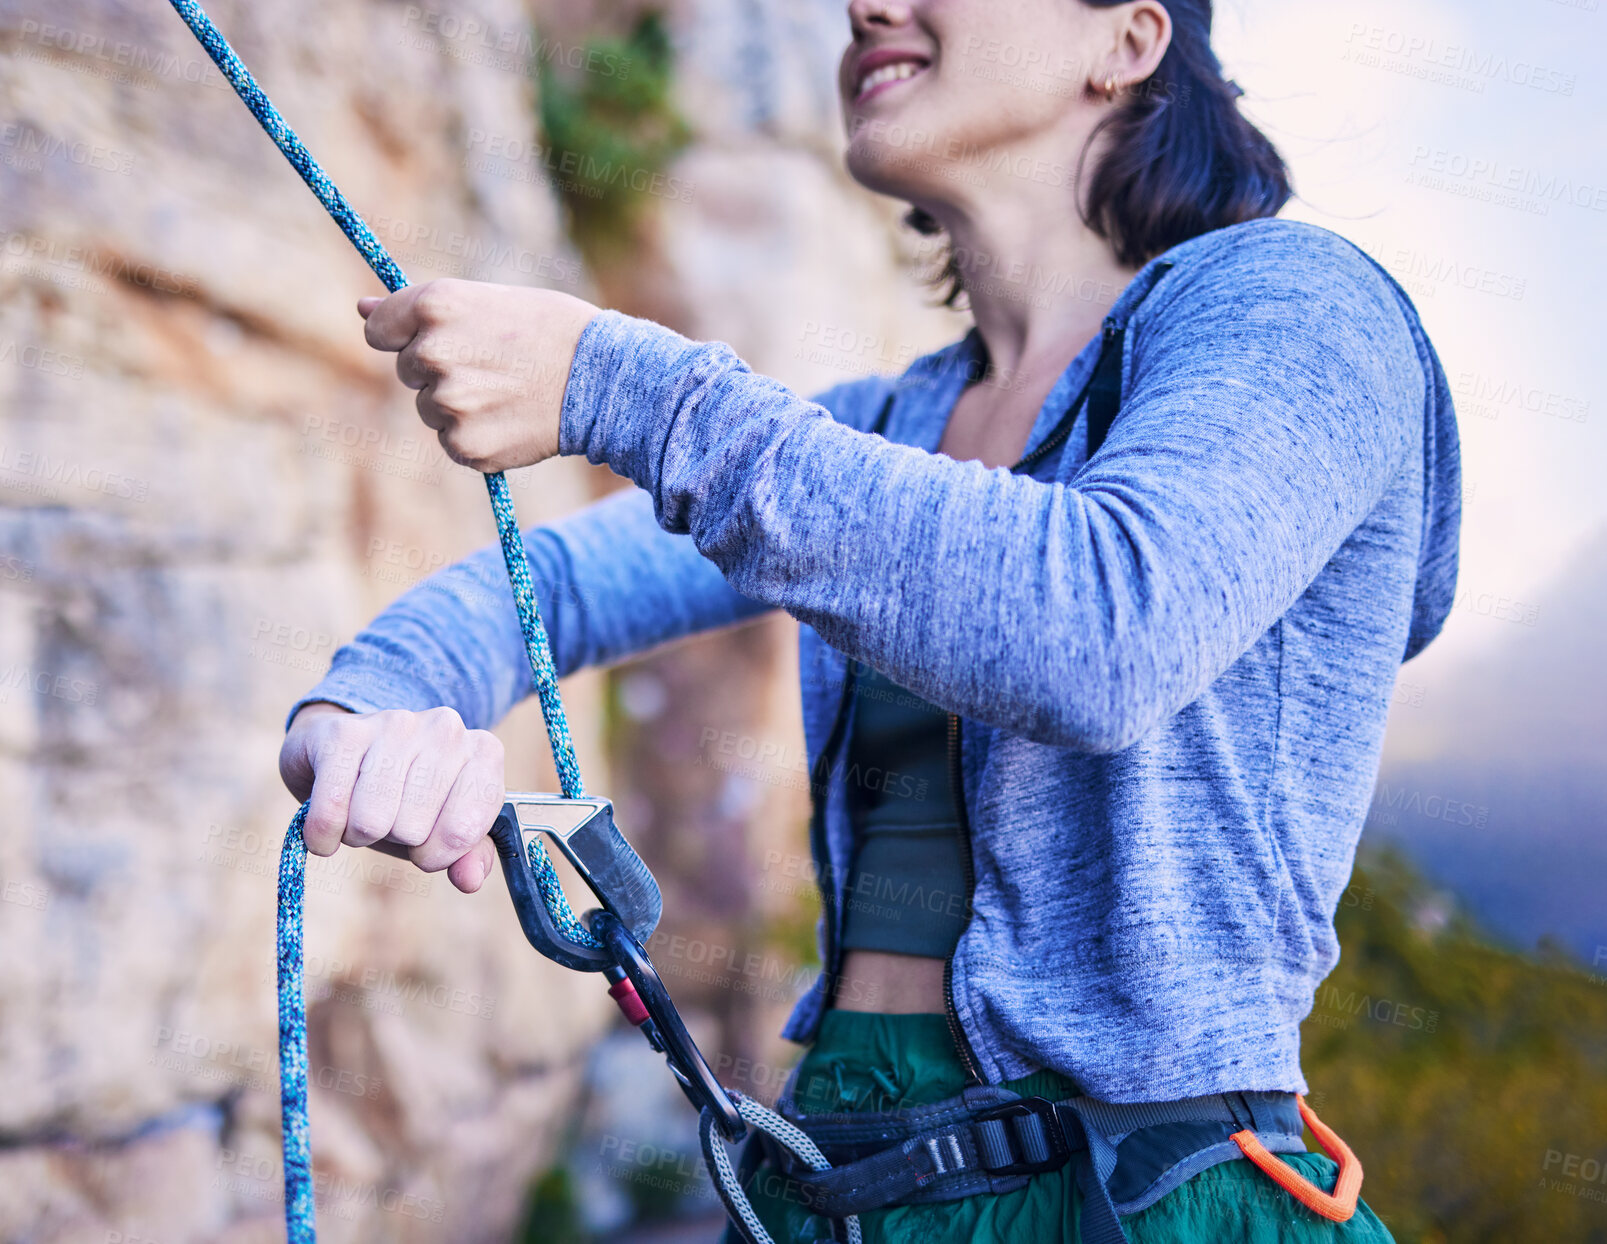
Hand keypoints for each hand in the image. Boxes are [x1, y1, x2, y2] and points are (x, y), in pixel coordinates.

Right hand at [279, 702, 505, 893]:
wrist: (344, 750)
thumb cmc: (403, 796)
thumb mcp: (443, 827)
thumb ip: (468, 855)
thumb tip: (470, 880)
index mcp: (483, 752)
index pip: (463, 831)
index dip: (437, 854)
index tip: (426, 844)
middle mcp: (446, 729)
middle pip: (413, 829)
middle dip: (394, 838)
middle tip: (389, 816)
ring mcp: (396, 723)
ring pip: (372, 821)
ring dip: (358, 834)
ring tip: (361, 811)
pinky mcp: (344, 731)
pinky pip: (331, 810)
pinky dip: (323, 833)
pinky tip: (328, 824)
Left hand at [358, 279, 599, 473]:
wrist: (602, 378)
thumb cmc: (548, 329)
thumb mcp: (484, 300)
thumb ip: (422, 310)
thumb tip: (361, 307)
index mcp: (434, 305)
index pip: (379, 330)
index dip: (404, 336)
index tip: (433, 340)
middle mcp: (432, 353)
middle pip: (408, 372)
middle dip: (440, 370)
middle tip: (494, 365)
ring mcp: (447, 403)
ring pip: (430, 408)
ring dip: (458, 404)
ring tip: (508, 392)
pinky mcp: (464, 444)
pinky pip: (452, 441)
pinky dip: (476, 435)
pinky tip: (511, 418)